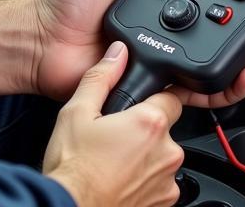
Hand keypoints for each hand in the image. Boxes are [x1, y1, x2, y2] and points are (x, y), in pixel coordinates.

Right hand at [44, 41, 184, 206]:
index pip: (171, 96)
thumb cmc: (73, 167)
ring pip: (161, 156)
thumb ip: (101, 76)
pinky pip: (159, 182)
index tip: (140, 103)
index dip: (154, 96)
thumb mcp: (77, 110)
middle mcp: (167, 153)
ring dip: (145, 155)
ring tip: (114, 159)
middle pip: (164, 127)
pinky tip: (120, 178)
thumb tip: (116, 53)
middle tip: (116, 135)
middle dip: (144, 128)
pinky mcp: (162, 204)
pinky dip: (144, 179)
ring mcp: (167, 182)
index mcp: (150, 123)